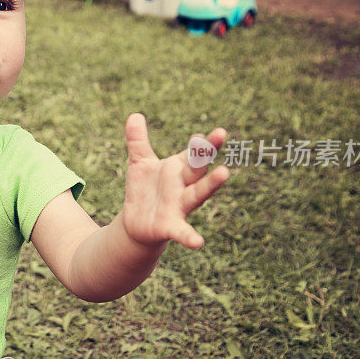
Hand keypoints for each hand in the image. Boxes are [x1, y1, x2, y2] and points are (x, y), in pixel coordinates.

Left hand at [121, 113, 228, 249]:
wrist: (136, 222)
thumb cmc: (145, 189)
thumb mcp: (139, 163)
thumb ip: (138, 141)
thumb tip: (134, 115)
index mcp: (179, 169)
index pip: (194, 153)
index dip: (204, 143)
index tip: (218, 131)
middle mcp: (183, 186)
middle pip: (198, 168)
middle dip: (206, 153)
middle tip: (219, 135)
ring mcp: (179, 206)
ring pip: (197, 194)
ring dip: (210, 184)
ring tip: (225, 172)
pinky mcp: (170, 226)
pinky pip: (182, 232)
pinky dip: (189, 237)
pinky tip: (198, 243)